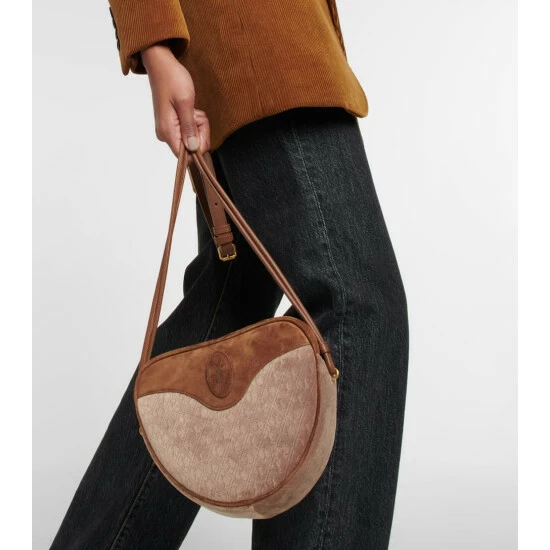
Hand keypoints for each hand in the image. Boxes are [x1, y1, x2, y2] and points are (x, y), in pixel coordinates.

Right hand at [142, 44, 209, 160]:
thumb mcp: (185, 103)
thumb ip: (189, 128)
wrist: (161, 64)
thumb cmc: (172, 79)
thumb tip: (193, 149)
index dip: (199, 147)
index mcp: (167, 132)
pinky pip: (189, 131)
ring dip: (198, 124)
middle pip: (191, 148)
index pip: (186, 156)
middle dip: (200, 132)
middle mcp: (166, 135)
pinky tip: (190, 109)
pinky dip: (194, 121)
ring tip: (192, 108)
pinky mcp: (172, 126)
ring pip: (192, 139)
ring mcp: (169, 131)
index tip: (199, 127)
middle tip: (196, 113)